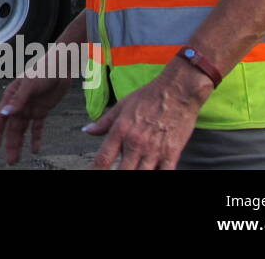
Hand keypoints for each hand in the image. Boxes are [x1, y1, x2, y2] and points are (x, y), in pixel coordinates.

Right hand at [0, 74, 70, 164]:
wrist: (61, 66)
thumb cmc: (42, 70)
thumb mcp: (30, 84)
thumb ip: (18, 100)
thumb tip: (4, 114)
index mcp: (11, 96)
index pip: (2, 117)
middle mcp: (18, 104)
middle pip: (12, 128)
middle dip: (10, 144)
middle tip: (10, 161)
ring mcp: (30, 108)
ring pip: (23, 130)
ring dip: (20, 144)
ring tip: (17, 159)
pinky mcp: (42, 110)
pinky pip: (37, 127)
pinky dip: (36, 138)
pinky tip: (35, 150)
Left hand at [84, 68, 208, 169]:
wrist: (177, 91)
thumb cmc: (149, 96)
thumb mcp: (121, 106)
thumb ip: (104, 122)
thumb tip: (87, 130)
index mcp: (120, 131)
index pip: (103, 158)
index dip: (95, 170)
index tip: (93, 173)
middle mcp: (135, 143)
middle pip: (122, 171)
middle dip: (116, 175)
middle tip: (115, 172)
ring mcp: (154, 150)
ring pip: (141, 174)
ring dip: (135, 174)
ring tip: (132, 170)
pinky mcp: (172, 153)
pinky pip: (164, 173)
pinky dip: (156, 174)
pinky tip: (151, 172)